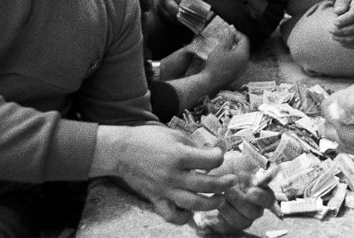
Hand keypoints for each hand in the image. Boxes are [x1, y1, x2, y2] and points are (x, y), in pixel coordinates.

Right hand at [92, 125, 235, 224]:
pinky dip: (184, 217)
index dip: (220, 156)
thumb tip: (214, 152)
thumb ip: (195, 145)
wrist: (121, 150)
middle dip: (224, 183)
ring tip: (220, 198)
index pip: (210, 160)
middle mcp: (172, 175)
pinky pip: (172, 215)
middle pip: (207, 185)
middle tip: (232, 180)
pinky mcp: (156, 199)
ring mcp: (164, 189)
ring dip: (211, 203)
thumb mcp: (175, 135)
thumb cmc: (149, 139)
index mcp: (178, 155)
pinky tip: (192, 210)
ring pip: (193, 204)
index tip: (220, 153)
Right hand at [198, 20, 249, 87]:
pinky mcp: (238, 72)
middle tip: (225, 37)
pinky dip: (232, 56)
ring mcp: (242, 68)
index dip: (236, 33)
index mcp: (243, 54)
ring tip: (223, 46)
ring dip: (233, 48)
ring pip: (240, 54)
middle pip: (243, 46)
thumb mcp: (221, 48)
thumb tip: (230, 29)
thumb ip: (227, 37)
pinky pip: (238, 61)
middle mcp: (246, 61)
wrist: (212, 82)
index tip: (228, 31)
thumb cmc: (215, 65)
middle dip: (235, 40)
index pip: (244, 39)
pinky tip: (223, 56)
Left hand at [199, 153, 273, 233]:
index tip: (251, 190)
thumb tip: (258, 162)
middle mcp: (253, 207)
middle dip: (241, 201)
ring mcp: (242, 217)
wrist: (203, 180)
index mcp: (259, 191)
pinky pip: (227, 228)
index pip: (269, 198)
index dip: (262, 197)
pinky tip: (212, 209)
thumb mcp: (234, 161)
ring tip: (219, 198)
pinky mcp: (228, 226)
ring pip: (242, 221)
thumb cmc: (222, 170)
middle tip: (229, 190)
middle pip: (255, 212)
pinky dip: (219, 219)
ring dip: (230, 210)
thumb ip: (248, 161)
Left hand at [330, 0, 353, 48]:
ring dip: (345, 39)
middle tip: (330, 30)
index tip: (334, 22)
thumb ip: (341, 3)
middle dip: (342, 31)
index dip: (344, 20)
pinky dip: (350, 45)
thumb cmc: (349, 1)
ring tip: (333, 37)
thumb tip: (338, 11)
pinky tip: (341, 42)